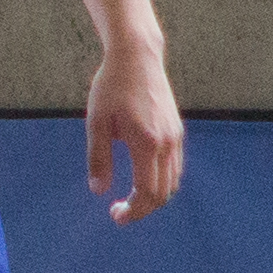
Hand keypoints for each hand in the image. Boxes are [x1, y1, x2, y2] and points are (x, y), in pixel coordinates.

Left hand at [89, 41, 184, 223]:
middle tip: (118, 211)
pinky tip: (142, 179)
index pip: (147, 192)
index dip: (133, 211)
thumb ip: (98, 158)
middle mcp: (167, 143)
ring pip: (173, 181)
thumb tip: (98, 191)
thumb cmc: (111, 87)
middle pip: (164, 193)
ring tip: (129, 199)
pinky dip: (161, 181)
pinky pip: (174, 166)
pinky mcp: (176, 130)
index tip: (115, 215)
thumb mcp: (96, 122)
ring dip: (153, 197)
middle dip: (142, 209)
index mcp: (146, 143)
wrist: (137, 57)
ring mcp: (175, 136)